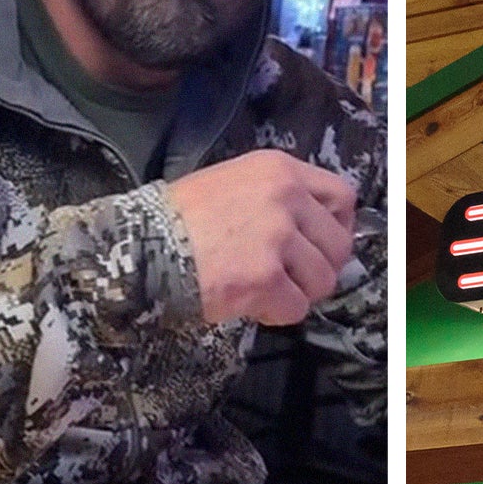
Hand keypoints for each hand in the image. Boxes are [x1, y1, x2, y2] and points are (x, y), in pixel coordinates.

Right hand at [165, 149, 357, 325]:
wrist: (140, 247)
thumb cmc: (179, 218)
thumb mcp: (233, 182)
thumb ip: (277, 198)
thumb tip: (312, 230)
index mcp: (280, 170)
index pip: (343, 197)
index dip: (337, 226)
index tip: (320, 245)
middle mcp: (286, 198)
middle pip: (339, 244)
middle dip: (319, 267)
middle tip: (289, 276)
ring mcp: (277, 238)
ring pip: (323, 280)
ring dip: (297, 291)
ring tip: (263, 288)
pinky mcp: (265, 277)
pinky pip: (296, 308)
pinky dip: (275, 313)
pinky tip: (249, 303)